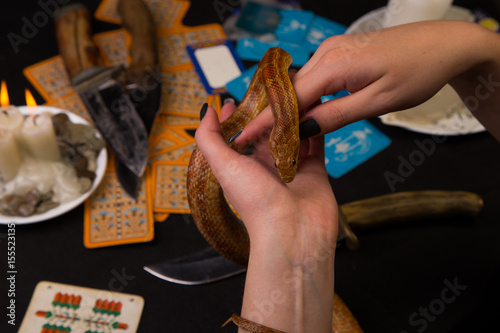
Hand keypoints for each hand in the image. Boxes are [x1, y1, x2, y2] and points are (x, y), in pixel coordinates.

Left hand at [196, 102, 337, 249]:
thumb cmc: (256, 204)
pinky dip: (314, 125)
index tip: (238, 97)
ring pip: (292, 132)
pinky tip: (315, 108)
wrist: (292, 232)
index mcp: (242, 166)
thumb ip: (209, 138)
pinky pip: (314, 142)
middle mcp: (265, 166)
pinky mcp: (313, 170)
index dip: (237, 115)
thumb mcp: (223, 166)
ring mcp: (290, 167)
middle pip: (267, 130)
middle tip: (274, 87)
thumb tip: (204, 111)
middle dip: (269, 110)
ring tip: (295, 92)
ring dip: (293, 114)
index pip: (238, 134)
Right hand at [234, 20, 499, 144]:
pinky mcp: (340, 53)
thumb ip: (337, 116)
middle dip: (274, 118)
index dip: (266, 122)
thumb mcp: (378, 102)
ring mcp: (333, 50)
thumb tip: (302, 131)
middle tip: (258, 145)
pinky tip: (304, 115)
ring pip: (301, 85)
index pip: (290, 99)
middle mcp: (327, 52)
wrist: (445, 44)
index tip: (243, 140)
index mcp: (334, 64)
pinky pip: (314, 79)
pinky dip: (305, 98)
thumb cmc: (418, 72)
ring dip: (290, 110)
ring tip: (277, 136)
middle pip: (291, 91)